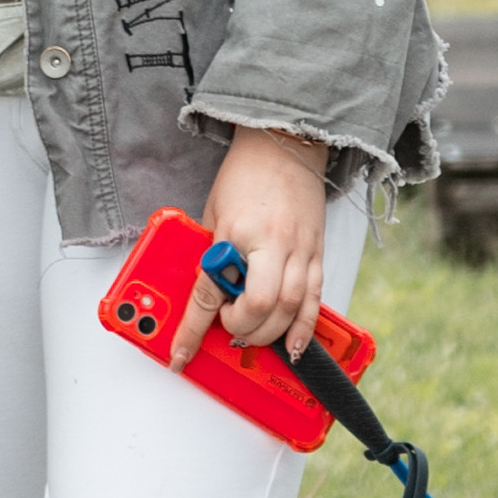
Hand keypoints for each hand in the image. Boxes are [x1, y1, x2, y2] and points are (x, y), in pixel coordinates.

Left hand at [169, 127, 329, 368]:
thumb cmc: (244, 174)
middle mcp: (272, 244)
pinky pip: (314, 301)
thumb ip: (212, 250)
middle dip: (239, 329)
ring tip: (251, 336)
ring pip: (289, 311)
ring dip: (268, 335)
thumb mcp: (213, 211)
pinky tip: (293, 346)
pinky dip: (304, 330)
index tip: (180, 354)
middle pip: (258, 307)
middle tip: (226, 329)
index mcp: (236, 231)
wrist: (284, 143)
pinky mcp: (317, 254)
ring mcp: (299, 251)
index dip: (193, 329)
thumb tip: (204, 289)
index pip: (211, 290)